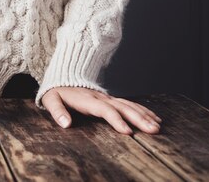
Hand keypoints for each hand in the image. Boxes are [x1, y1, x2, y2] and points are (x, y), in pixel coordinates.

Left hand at [41, 87, 161, 134]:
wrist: (62, 77)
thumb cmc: (56, 92)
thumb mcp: (51, 100)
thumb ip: (57, 111)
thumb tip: (65, 124)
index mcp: (87, 100)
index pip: (104, 110)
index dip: (116, 120)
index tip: (127, 131)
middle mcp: (101, 98)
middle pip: (122, 107)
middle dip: (138, 118)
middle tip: (153, 130)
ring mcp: (107, 97)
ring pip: (129, 105)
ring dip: (144, 115)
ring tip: (157, 126)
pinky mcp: (111, 99)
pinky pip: (130, 104)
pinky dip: (143, 110)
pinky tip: (154, 118)